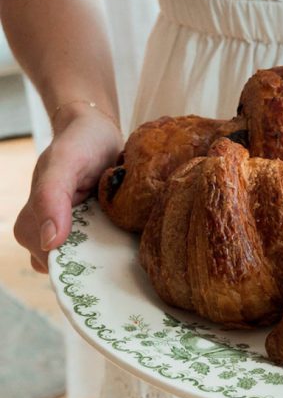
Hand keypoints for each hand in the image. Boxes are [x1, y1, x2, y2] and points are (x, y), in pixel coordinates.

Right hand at [14, 110, 123, 272]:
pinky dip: (118, 246)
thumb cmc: (79, 143)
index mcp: (35, 221)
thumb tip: (48, 242)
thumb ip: (51, 197)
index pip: (50, 262)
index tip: (101, 258)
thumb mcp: (64, 163)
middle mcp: (52, 231)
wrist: (100, 130)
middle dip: (96, 264)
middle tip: (120, 245)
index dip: (74, 265)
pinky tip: (131, 236)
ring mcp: (76, 232)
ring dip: (109, 257)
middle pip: (72, 267)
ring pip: (90, 261)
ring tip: (128, 239)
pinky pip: (106, 249)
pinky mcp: (97, 229)